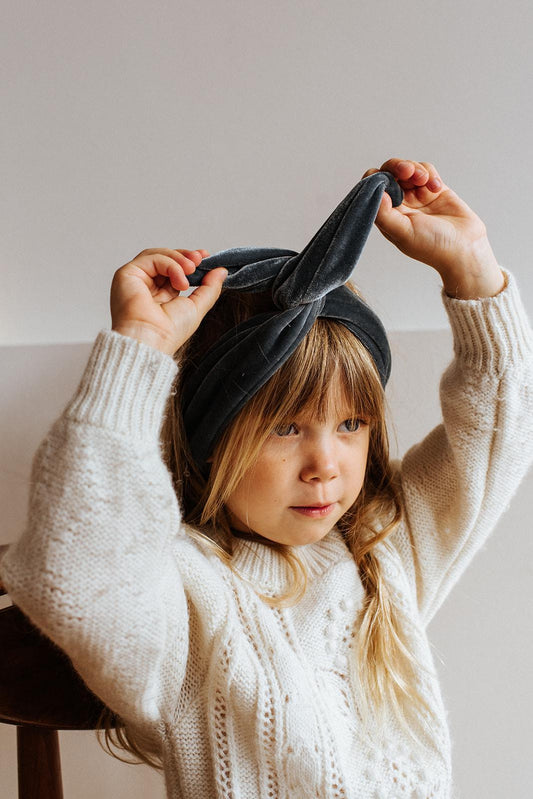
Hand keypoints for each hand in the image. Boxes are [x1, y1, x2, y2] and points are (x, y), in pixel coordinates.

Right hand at [110, 248, 227, 354]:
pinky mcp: (127, 274)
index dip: (188, 260)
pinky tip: (180, 281)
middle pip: (164, 258)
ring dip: (178, 259)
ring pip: (157, 255)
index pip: (173, 269)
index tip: (205, 256)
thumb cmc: (168, 333)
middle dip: (185, 256)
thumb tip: (221, 271)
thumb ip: (209, 288)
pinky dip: (170, 264)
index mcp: (160, 295)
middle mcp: (146, 286)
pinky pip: (151, 258)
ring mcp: (135, 279)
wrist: (151, 341)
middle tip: (200, 259)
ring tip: (192, 270)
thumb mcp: (197, 306)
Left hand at [363, 159, 504, 297]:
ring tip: (425, 181)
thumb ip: (385, 214)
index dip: (375, 179)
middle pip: (389, 173)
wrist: (464, 247)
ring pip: (409, 168)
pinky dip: (431, 174)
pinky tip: (437, 188)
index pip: (373, 189)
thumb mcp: (404, 232)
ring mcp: (417, 195)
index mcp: (387, 215)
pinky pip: (426, 171)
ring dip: (415, 169)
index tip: (384, 178)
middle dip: (397, 167)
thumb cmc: (432, 246)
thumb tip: (374, 193)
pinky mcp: (434, 189)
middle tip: (407, 171)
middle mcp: (400, 204)